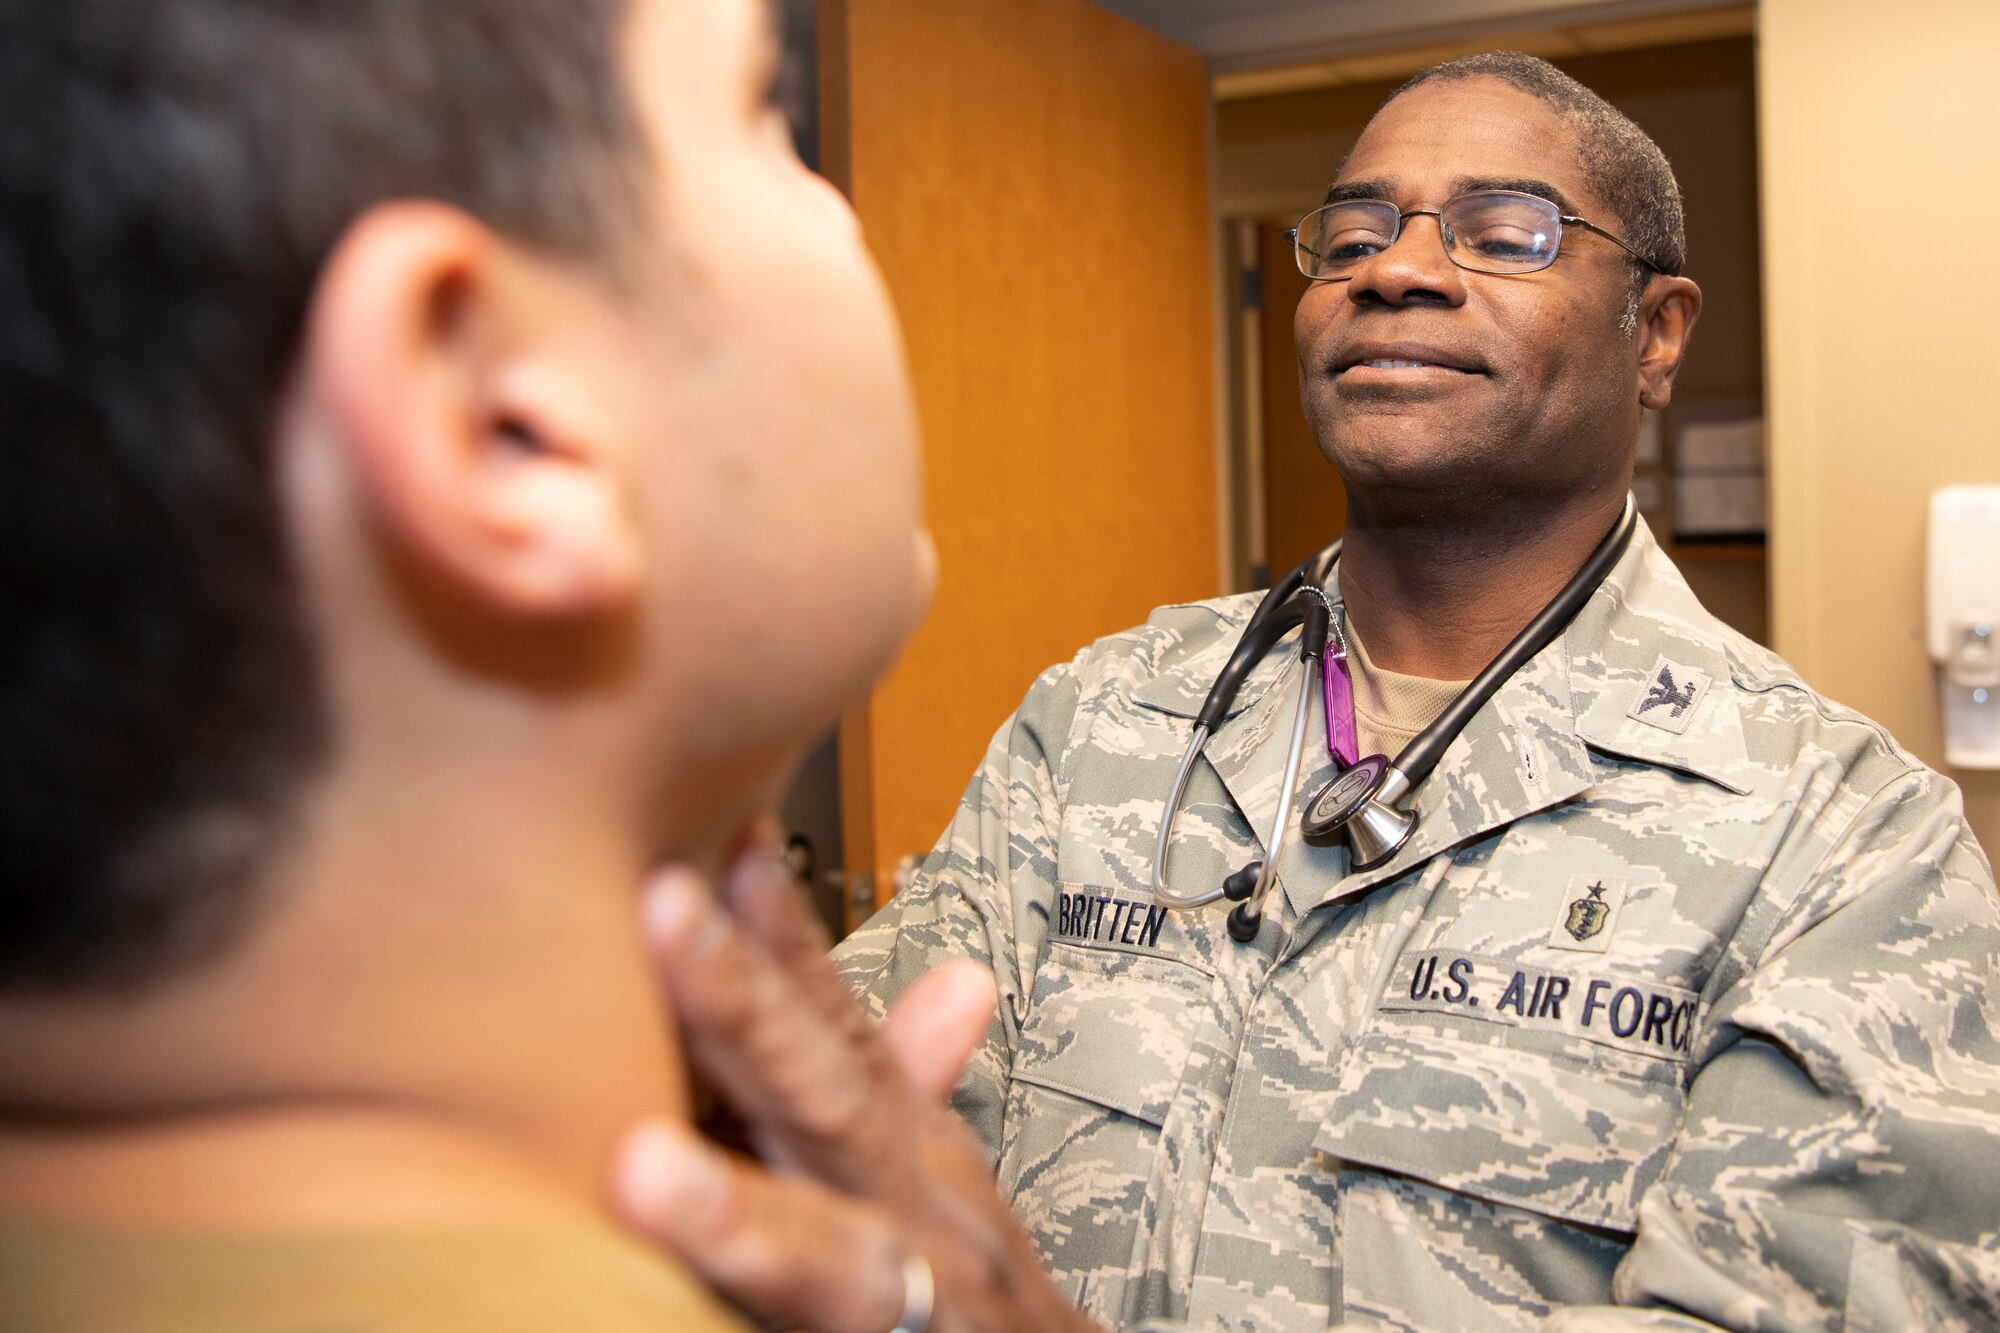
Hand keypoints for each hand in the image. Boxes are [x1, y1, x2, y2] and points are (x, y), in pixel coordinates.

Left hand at [614, 843, 1099, 1332]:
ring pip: (834, 1257)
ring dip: (739, 1214)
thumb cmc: (958, 1285)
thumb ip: (908, 1079)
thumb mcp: (937, 1175)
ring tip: (643, 1169)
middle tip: (663, 914)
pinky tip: (672, 1282)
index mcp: (905, 1144)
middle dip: (746, 1009)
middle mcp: (920, 1209)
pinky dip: (757, 1300)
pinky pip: (828, 1328)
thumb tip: (956, 977)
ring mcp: (920, 1300)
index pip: (841, 1022)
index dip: (785, 934)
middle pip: (833, 1103)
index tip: (726, 836)